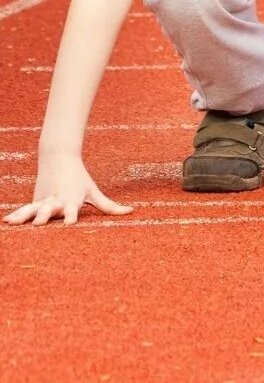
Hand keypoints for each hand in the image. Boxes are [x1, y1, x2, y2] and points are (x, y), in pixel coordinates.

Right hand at [4, 155, 132, 225]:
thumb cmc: (80, 179)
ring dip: (25, 216)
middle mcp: (56, 201)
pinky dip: (16, 214)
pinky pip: (24, 209)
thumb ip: (110, 206)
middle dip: (44, 216)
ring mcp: (44, 200)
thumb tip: (132, 211)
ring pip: (33, 209)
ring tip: (15, 223)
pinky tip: (7, 222)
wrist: (59, 159)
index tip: (69, 222)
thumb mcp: (94, 192)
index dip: (71, 215)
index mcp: (72, 200)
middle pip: (50, 209)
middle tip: (39, 223)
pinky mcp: (35, 200)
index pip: (72, 209)